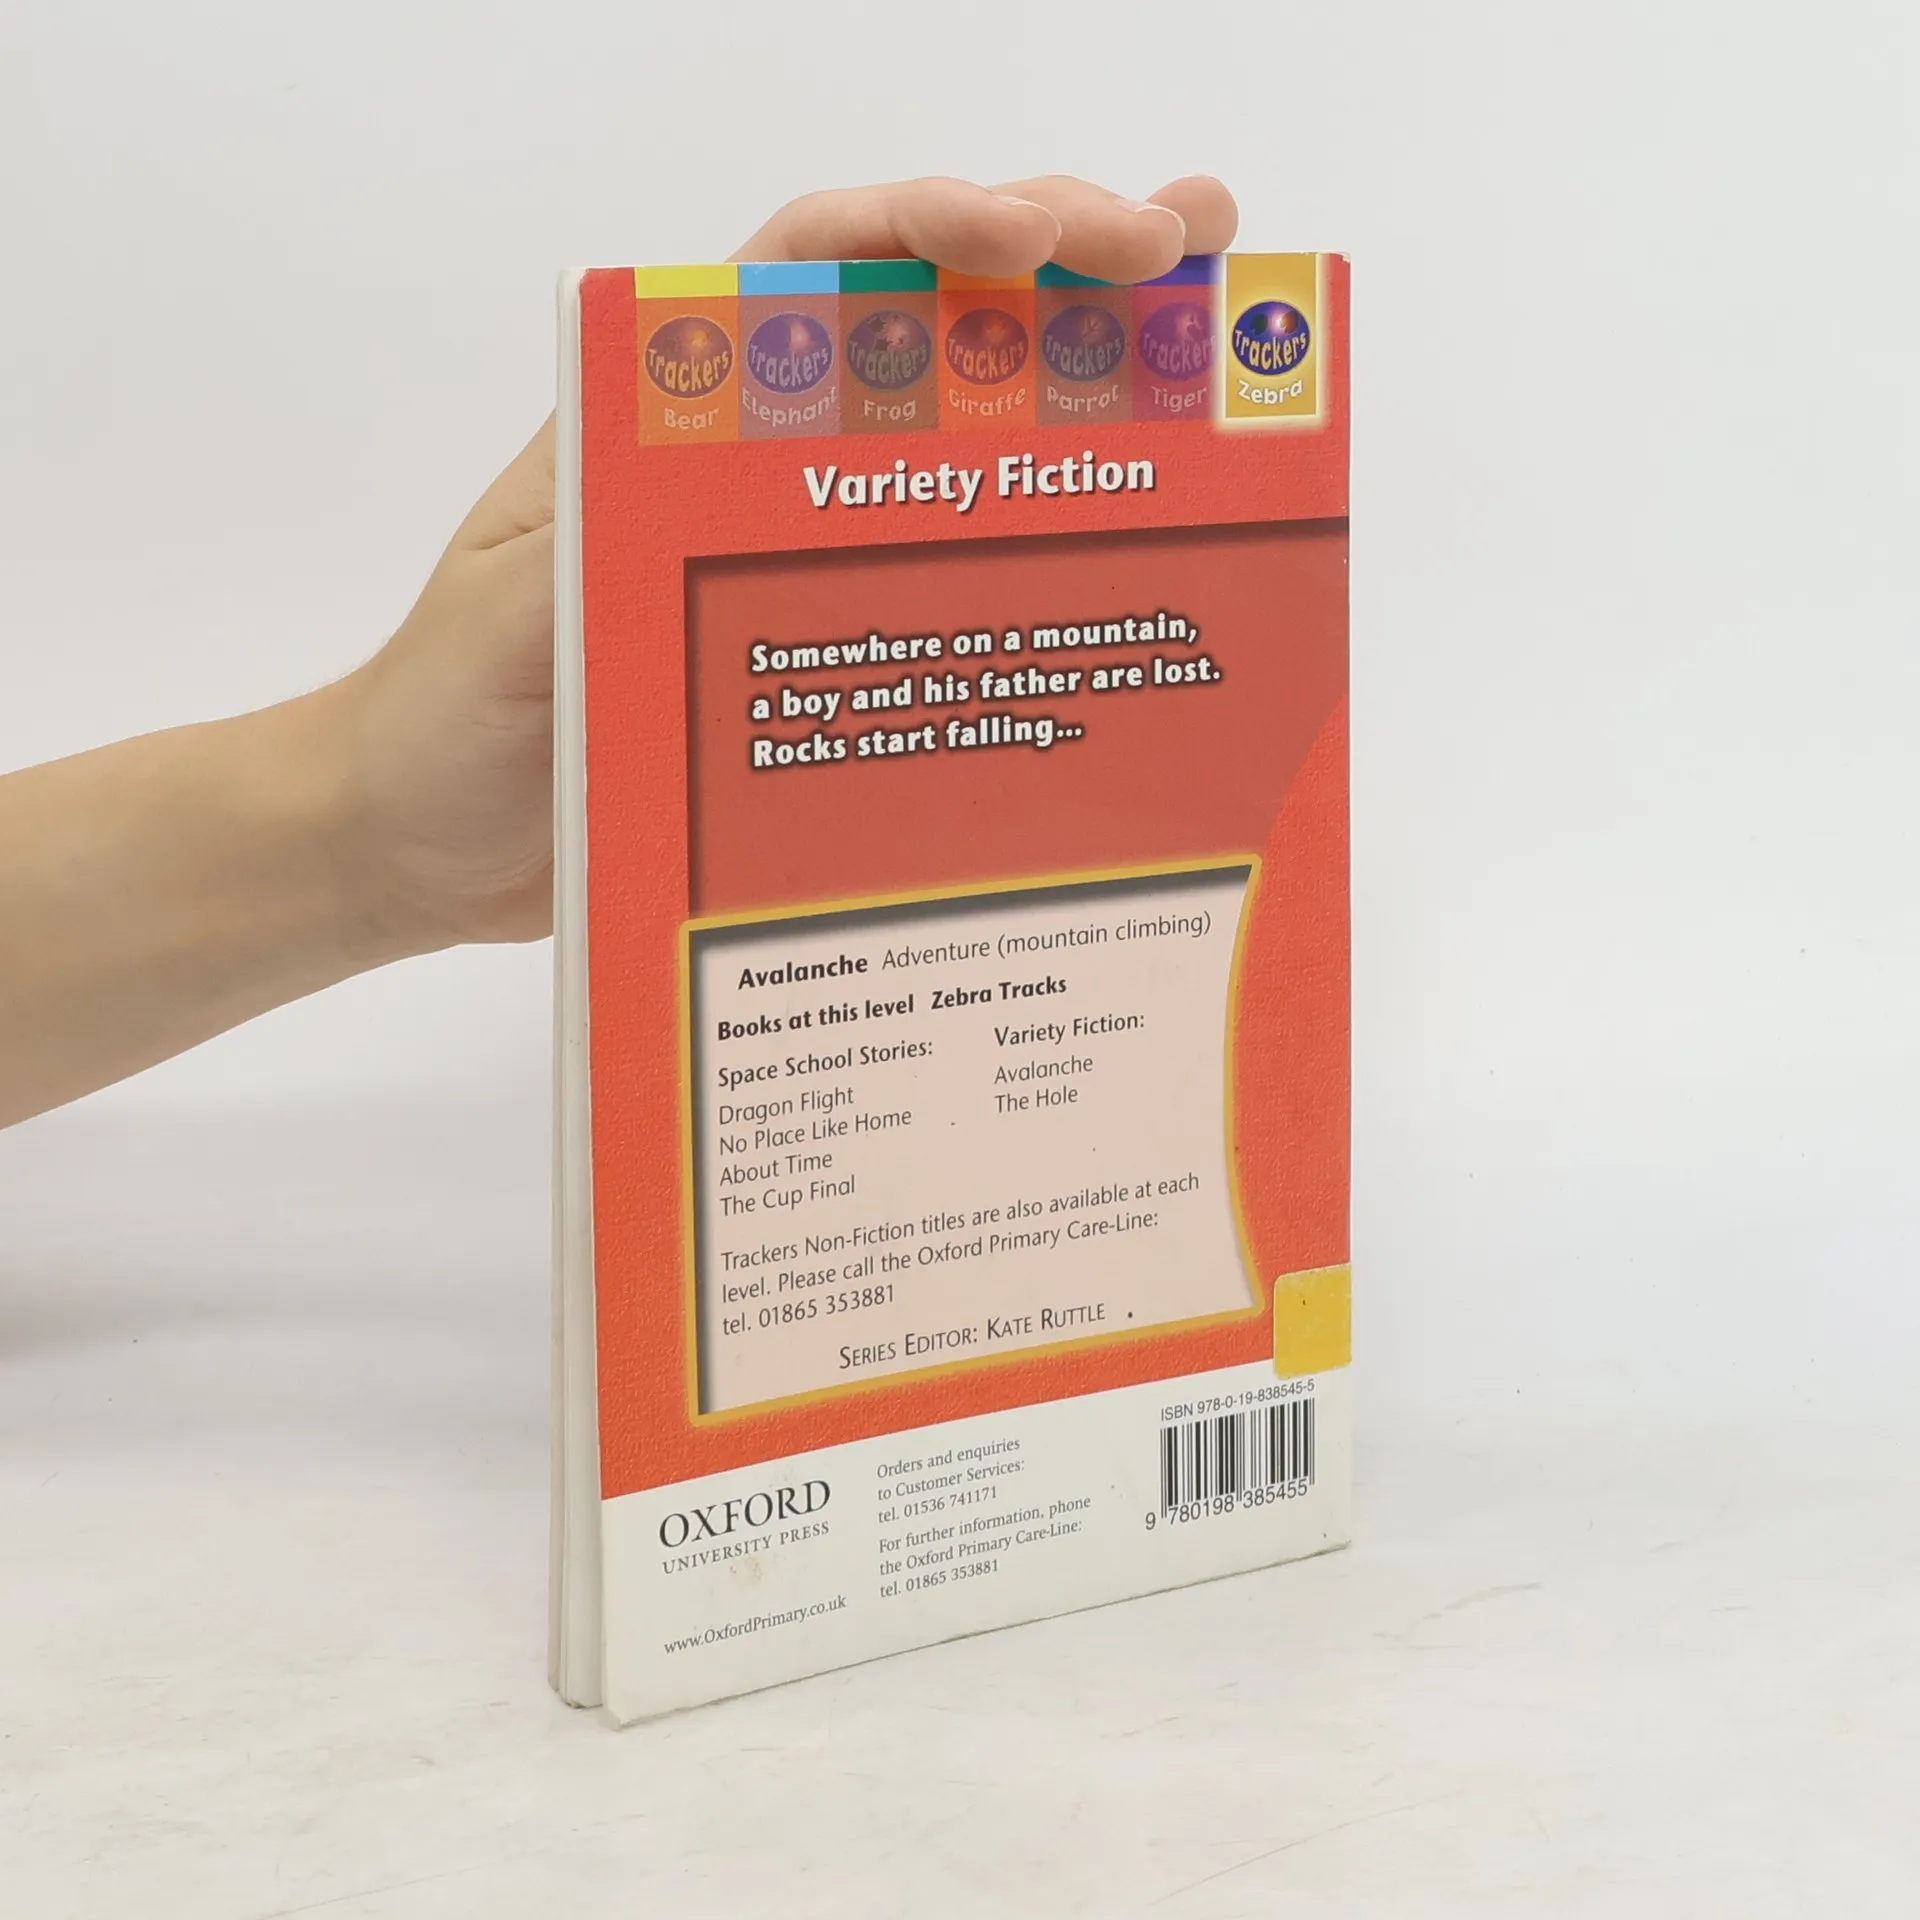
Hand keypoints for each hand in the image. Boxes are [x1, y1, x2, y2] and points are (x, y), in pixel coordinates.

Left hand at [330, 174, 1239, 950]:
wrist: (426, 843)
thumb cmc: (446, 720)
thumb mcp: (513, 624)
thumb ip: (603, 548)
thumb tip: (729, 479)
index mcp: (674, 415)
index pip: (815, 270)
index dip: (931, 225)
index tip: (1035, 237)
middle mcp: (759, 459)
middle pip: (925, 319)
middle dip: (1057, 256)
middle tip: (1184, 244)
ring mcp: (807, 546)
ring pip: (964, 428)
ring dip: (1085, 366)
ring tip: (1203, 320)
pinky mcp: (835, 640)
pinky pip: (957, 568)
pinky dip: (1051, 529)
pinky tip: (1145, 512)